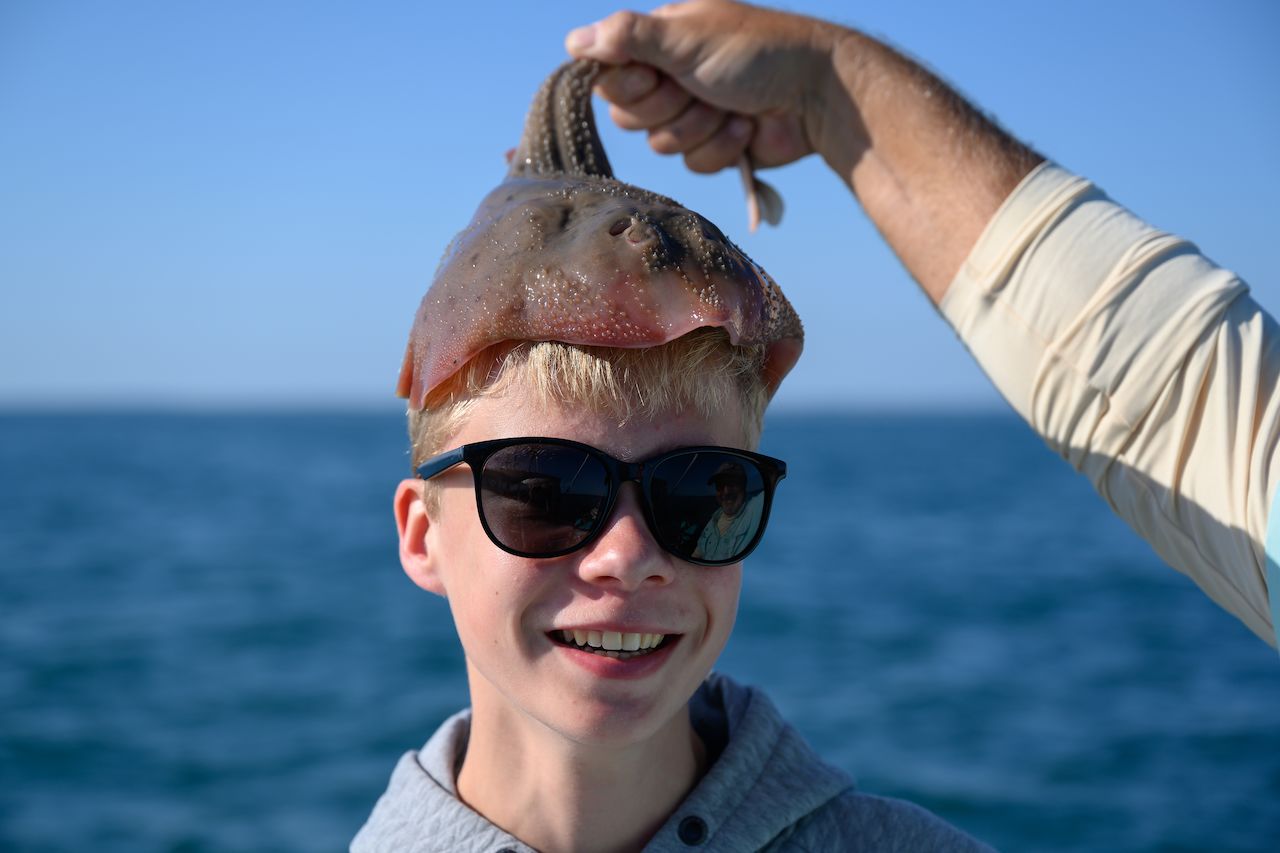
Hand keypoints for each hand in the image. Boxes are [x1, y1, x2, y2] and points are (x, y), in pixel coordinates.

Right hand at [565, 0, 836, 174]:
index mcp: (660, 40)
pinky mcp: (715, 145)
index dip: (628, 84)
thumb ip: (626, 37)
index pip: (608, 75)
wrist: (815, 95)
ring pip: (661, 144)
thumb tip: (573, 43)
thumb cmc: (756, 52)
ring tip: (731, 107)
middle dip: (668, 108)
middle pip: (628, 114)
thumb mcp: (686, 37)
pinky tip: (746, 129)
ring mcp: (693, 110)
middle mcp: (671, 74)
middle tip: (700, 88)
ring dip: (699, 129)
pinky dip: (720, 149)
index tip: (656, 74)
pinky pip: (693, 164)